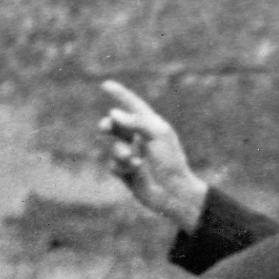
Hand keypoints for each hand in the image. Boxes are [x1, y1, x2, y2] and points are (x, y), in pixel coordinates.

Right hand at [97, 81, 208, 233]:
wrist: (175, 193)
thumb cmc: (171, 162)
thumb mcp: (158, 135)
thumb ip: (136, 121)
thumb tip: (113, 113)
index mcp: (152, 126)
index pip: (134, 105)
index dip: (120, 95)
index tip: (105, 84)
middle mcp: (141, 139)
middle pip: (117, 125)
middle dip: (108, 125)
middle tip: (104, 127)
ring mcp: (134, 156)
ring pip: (115, 146)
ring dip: (120, 151)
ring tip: (131, 159)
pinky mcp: (128, 174)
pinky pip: (114, 165)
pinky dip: (121, 166)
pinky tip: (133, 170)